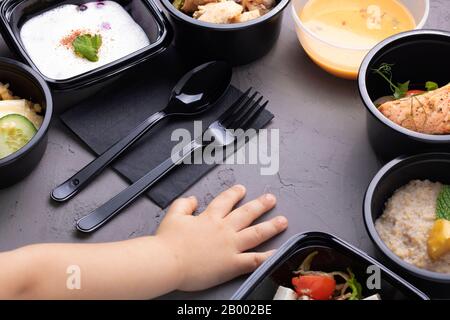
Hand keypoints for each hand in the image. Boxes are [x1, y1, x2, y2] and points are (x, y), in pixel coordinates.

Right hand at [155, 184, 287, 291]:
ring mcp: (230, 246)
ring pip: (256, 233)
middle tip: (271, 199)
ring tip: (283, 220)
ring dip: (271, 226)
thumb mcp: (173, 216)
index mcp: (209, 217)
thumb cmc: (167, 241)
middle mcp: (223, 229)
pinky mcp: (232, 264)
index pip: (226, 201)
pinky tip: (277, 252)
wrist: (167, 261)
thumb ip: (183, 205)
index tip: (242, 189)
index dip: (235, 193)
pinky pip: (254, 259)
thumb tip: (192, 199)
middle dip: (260, 205)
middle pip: (246, 213)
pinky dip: (267, 256)